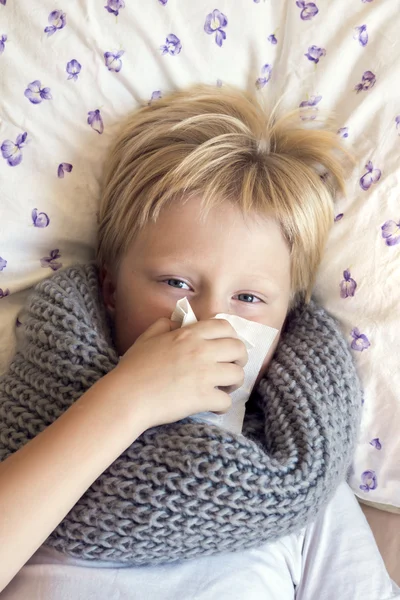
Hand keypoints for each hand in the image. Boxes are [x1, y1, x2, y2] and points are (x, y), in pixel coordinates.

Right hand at [110, 317, 247, 429]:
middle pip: (239, 349)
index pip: (225, 326)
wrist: (127, 396)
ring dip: (233, 382)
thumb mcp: (147, 337)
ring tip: (223, 387)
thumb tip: (177, 321)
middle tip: (229, 367)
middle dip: (239, 359)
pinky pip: (227, 401)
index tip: (225, 347)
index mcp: (189, 334)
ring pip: (238, 374)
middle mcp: (201, 351)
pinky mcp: (204, 398)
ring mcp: (205, 374)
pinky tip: (213, 406)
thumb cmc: (134, 368)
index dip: (230, 336)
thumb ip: (164, 324)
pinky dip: (222, 405)